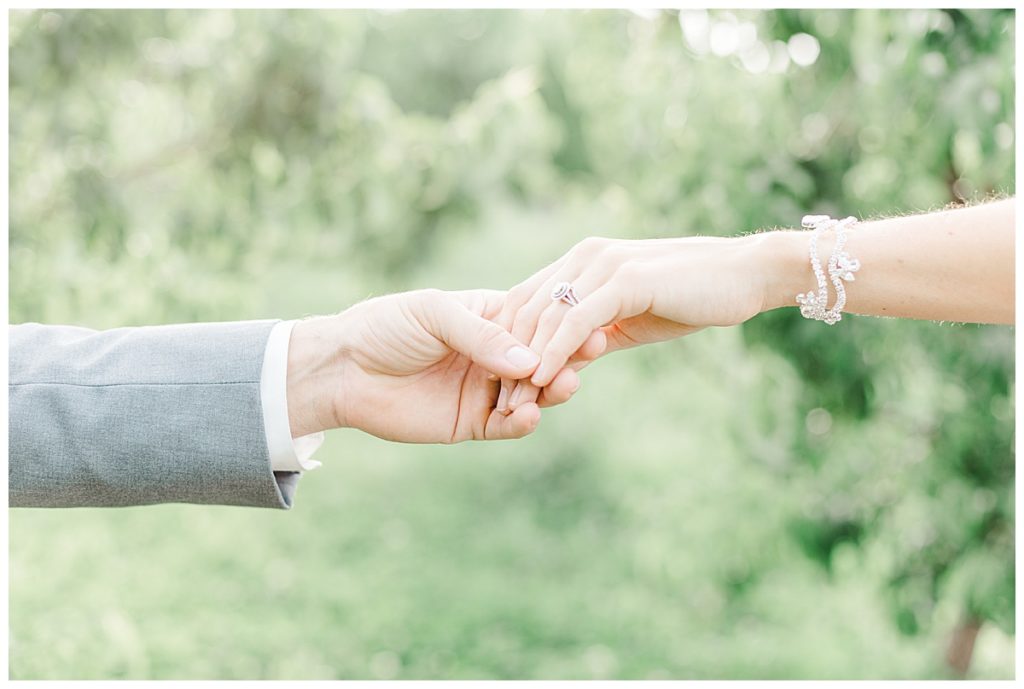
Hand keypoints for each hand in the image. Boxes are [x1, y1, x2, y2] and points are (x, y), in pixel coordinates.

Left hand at [285, 288, 598, 442]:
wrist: (344, 369)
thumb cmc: (386, 327)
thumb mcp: (435, 314)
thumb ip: (481, 335)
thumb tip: (530, 360)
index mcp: (490, 318)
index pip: (536, 321)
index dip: (562, 324)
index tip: (589, 322)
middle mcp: (493, 354)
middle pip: (543, 358)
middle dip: (567, 356)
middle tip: (590, 352)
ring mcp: (485, 389)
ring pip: (532, 393)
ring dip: (552, 390)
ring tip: (566, 384)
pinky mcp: (471, 422)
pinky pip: (507, 425)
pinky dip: (522, 422)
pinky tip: (531, 416)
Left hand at [499, 234, 790, 411]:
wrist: (744, 276)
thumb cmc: (691, 298)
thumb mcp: (631, 319)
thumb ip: (594, 335)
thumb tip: (565, 362)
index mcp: (582, 261)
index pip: (526, 300)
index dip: (508, 342)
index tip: (498, 383)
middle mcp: (584, 257)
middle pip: (525, 308)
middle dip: (507, 358)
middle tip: (496, 400)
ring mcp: (602, 265)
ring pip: (545, 317)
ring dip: (525, 363)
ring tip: (513, 400)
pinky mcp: (623, 281)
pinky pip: (575, 322)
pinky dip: (554, 353)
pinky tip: (543, 381)